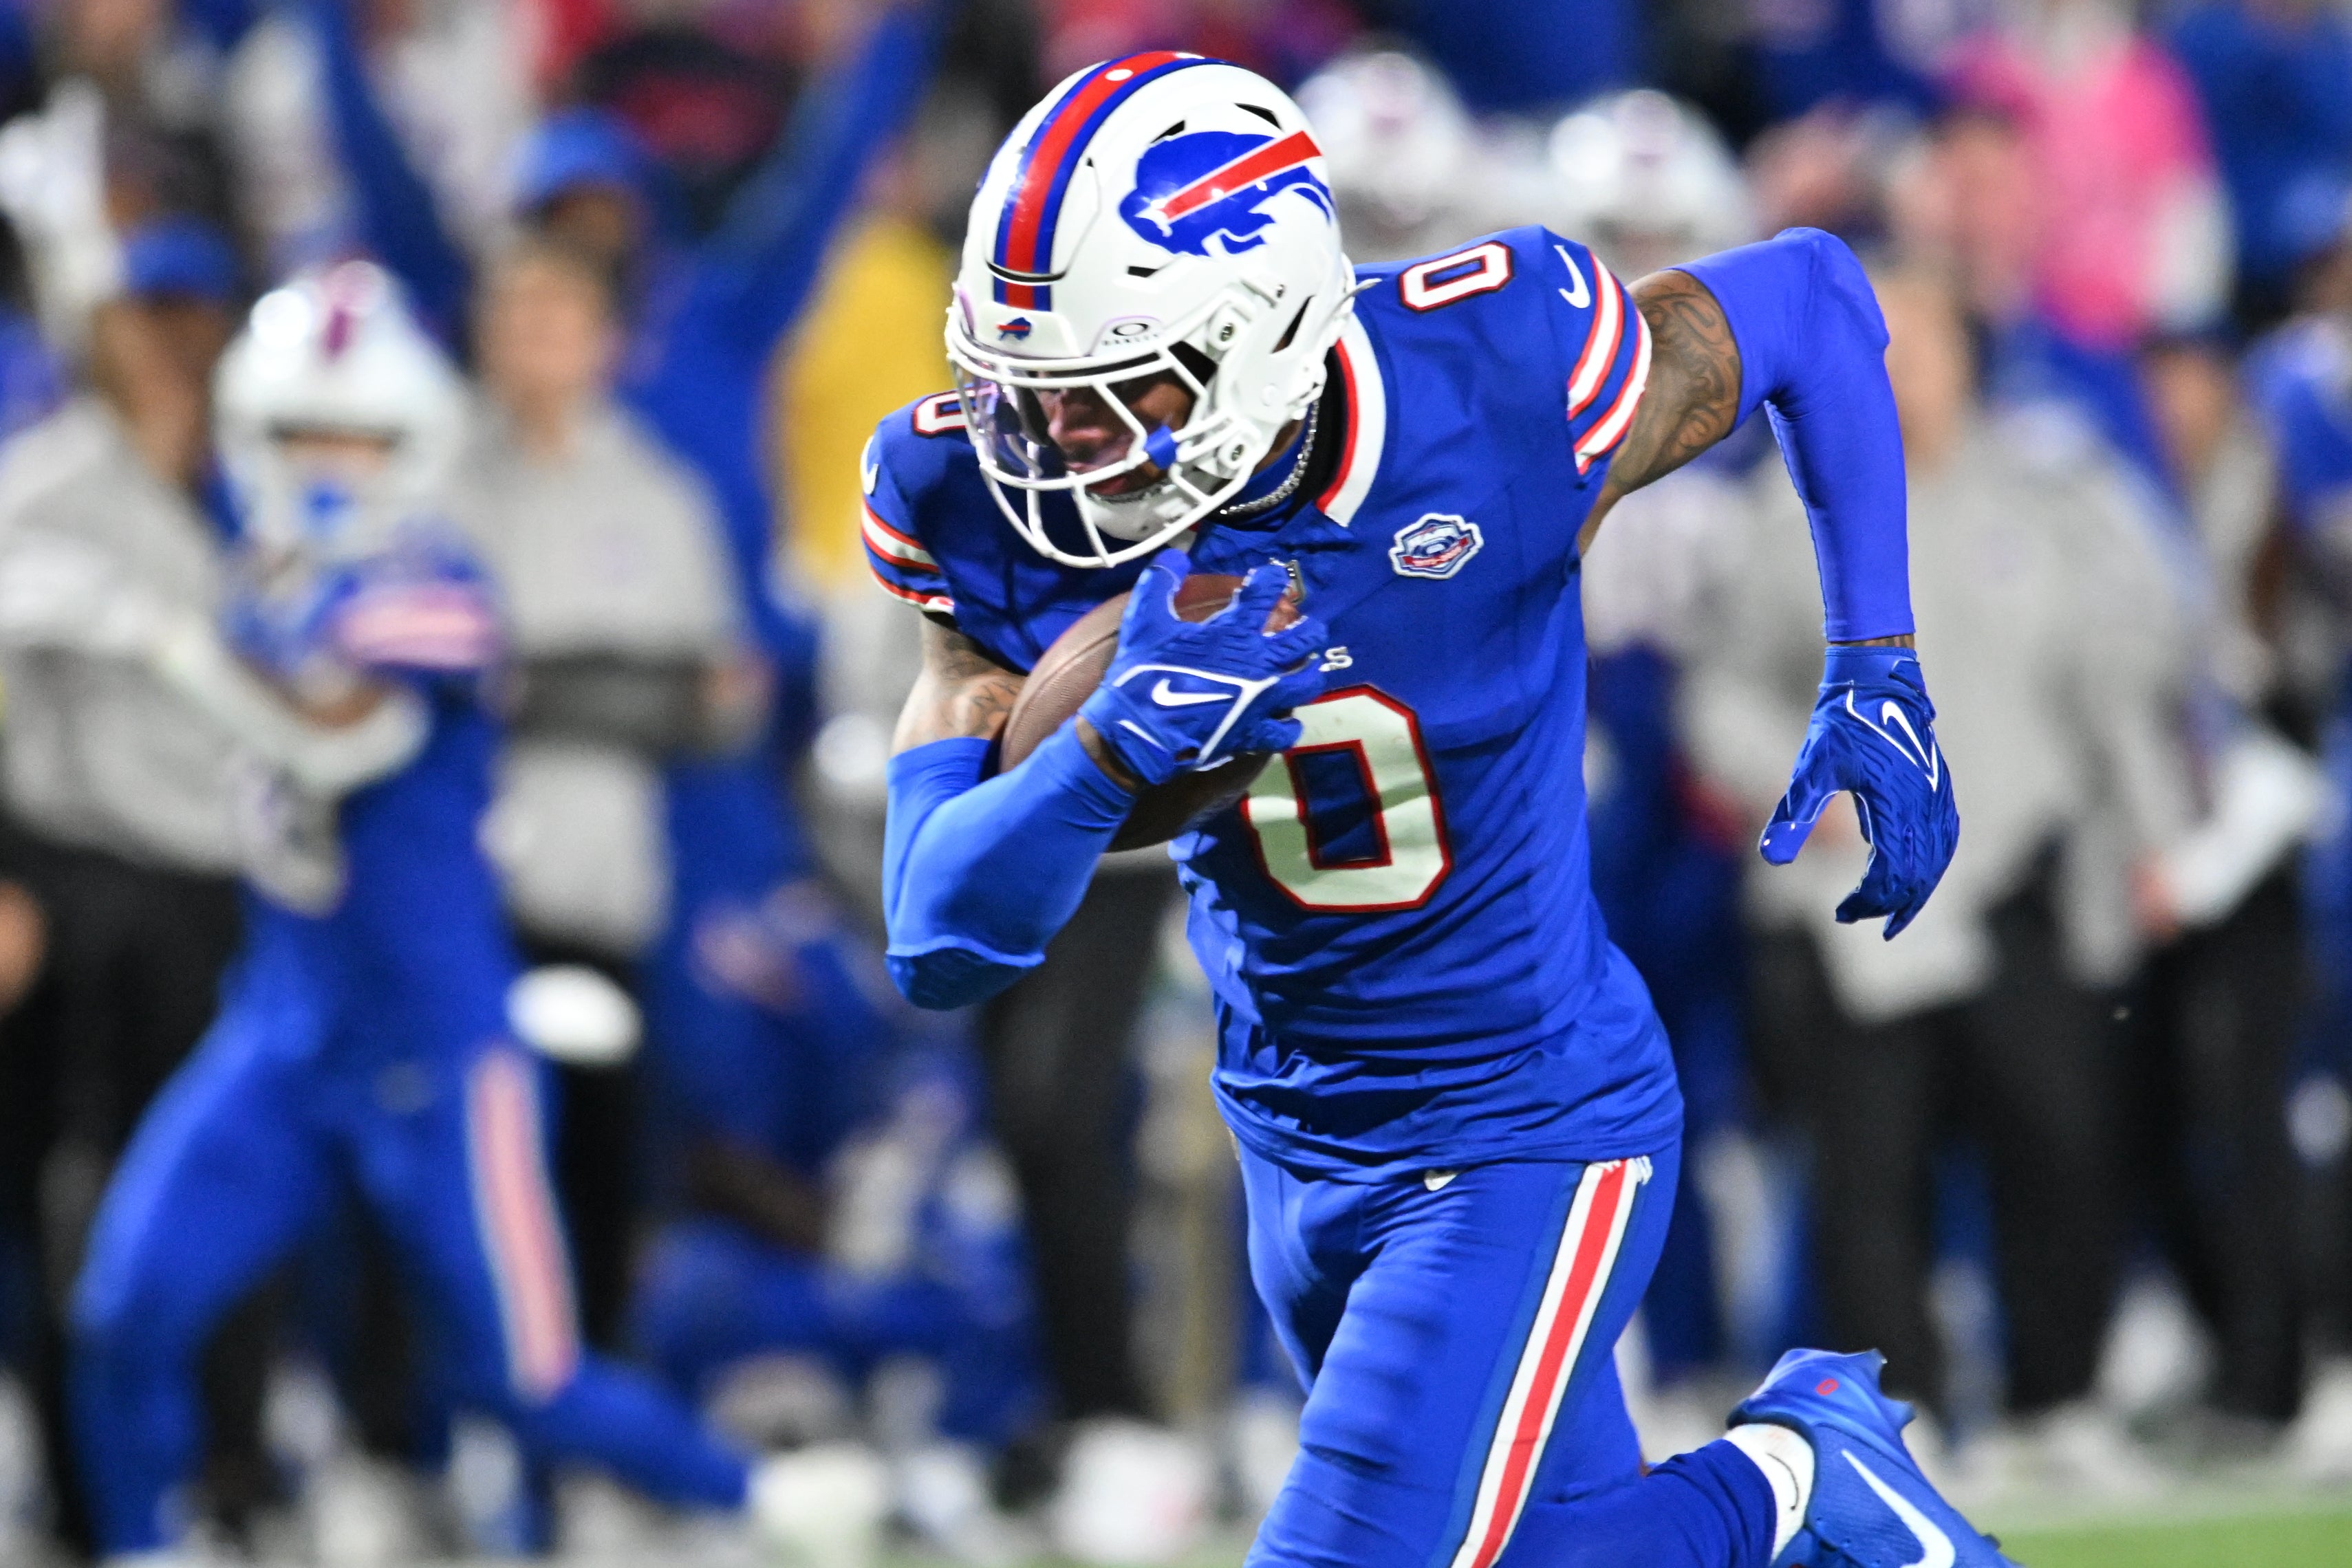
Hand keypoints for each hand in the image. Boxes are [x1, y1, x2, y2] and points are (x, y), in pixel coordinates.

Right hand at [1078, 552, 1328, 786]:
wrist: (1143, 732)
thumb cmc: (1144, 673)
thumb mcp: (1144, 621)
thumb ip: (1160, 584)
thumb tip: (1176, 556)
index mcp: (1234, 632)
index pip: (1264, 594)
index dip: (1271, 580)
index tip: (1272, 577)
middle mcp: (1259, 663)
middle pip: (1304, 639)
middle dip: (1310, 628)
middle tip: (1307, 626)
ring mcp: (1262, 700)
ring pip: (1306, 683)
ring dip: (1310, 672)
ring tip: (1308, 668)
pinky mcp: (1255, 733)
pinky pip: (1286, 730)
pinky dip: (1289, 726)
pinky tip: (1288, 721)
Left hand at [1759, 645, 1958, 938]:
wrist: (1878, 681)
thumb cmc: (1842, 721)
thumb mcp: (1811, 768)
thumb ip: (1794, 814)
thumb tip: (1771, 858)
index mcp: (1896, 806)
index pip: (1890, 875)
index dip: (1868, 901)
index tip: (1841, 914)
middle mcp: (1924, 806)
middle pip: (1918, 876)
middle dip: (1891, 905)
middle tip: (1862, 921)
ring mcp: (1937, 798)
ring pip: (1938, 860)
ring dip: (1917, 892)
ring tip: (1894, 915)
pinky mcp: (1940, 789)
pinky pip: (1945, 839)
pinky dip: (1933, 865)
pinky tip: (1917, 876)